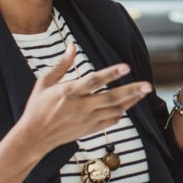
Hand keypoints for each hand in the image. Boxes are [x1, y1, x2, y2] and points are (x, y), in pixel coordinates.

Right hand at [14, 45, 151, 153]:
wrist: (34, 137)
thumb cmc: (37, 107)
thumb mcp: (44, 82)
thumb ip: (61, 65)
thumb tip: (72, 46)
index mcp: (68, 92)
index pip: (94, 81)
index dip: (111, 73)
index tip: (126, 67)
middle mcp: (80, 107)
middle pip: (110, 98)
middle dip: (131, 91)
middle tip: (148, 85)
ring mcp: (86, 120)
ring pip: (114, 110)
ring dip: (131, 101)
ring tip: (144, 92)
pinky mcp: (89, 130)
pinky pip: (110, 121)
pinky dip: (120, 113)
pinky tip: (128, 105)